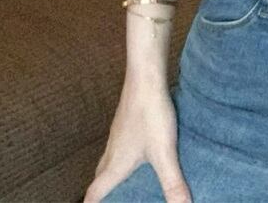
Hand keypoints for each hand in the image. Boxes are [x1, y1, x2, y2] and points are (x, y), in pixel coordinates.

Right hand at [83, 74, 190, 202]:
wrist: (146, 76)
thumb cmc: (150, 113)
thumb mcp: (164, 152)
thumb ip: (172, 183)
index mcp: (115, 164)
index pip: (94, 191)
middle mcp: (112, 149)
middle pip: (99, 176)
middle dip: (101, 191)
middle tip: (108, 199)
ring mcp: (118, 132)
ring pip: (108, 159)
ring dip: (111, 172)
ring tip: (123, 180)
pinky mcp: (126, 120)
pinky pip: (118, 144)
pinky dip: (122, 155)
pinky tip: (138, 150)